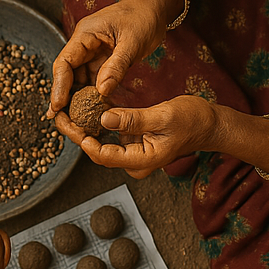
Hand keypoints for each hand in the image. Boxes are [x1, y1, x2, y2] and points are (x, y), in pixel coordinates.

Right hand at [50, 0, 165, 121]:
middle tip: (65, 123)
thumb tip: (101, 91)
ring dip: (77, 102)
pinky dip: (91, 99)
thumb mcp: (133, 42)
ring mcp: (91, 54)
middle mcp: (83, 45)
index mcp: (84, 35)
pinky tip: (93, 116)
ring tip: (78, 125)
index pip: (64, 63)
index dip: (58, 86)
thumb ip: (117, 66)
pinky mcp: (101, 62)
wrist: (154, 7)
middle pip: (66, 76)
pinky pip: (92, 82)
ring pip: (77, 82)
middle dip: (64, 100)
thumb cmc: (143, 16)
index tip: (57, 107)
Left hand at [63, 96, 216, 176]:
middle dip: (77, 133)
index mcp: (142, 161)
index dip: (82, 140)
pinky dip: (98, 122)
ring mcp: (134, 152)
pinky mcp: (134, 142)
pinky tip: (85, 107)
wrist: (210, 124)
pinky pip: (111, 135)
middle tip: (58, 115)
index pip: (103, 155)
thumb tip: (104, 117)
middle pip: (97, 151)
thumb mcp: (163, 116)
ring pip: (102, 142)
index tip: (68, 124)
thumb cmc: (192, 120)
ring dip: (84, 127)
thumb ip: (133, 120)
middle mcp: (134, 161)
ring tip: (65, 110)